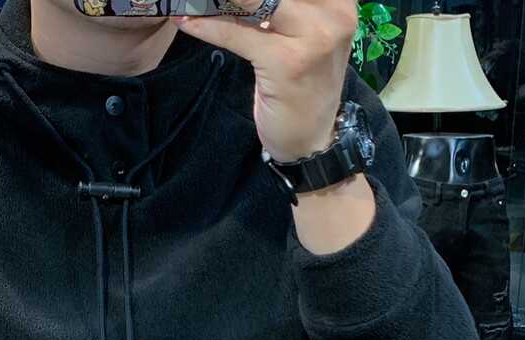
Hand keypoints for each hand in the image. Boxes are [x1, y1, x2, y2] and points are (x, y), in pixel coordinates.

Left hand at [172, 0, 357, 161]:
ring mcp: (312, 37)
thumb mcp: (302, 36)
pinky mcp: (286, 63)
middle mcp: (332, 12)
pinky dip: (207, 26)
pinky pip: (237, 34)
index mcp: (338, 0)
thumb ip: (282, 8)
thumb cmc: (303, 88)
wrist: (312, 140)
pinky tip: (185, 20)